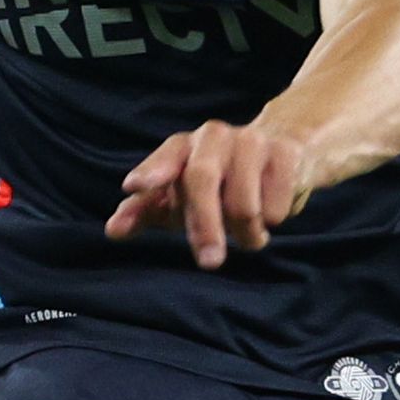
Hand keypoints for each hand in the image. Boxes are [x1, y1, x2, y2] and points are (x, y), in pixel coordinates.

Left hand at [106, 119, 308, 268]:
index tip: (134, 186)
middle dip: (205, 226)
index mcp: (184, 146)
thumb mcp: (180, 196)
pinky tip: (270, 216)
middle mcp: (213, 137)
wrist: (284, 150)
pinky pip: (275, 206)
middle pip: (202, 181)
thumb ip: (145, 212)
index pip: (166, 157)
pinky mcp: (286, 153)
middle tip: (210, 262)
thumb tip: (113, 231)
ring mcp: (251, 141)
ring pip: (243, 204)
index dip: (151, 171)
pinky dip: (272, 221)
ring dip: (246, 233)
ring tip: (248, 235)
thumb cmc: (220, 180)